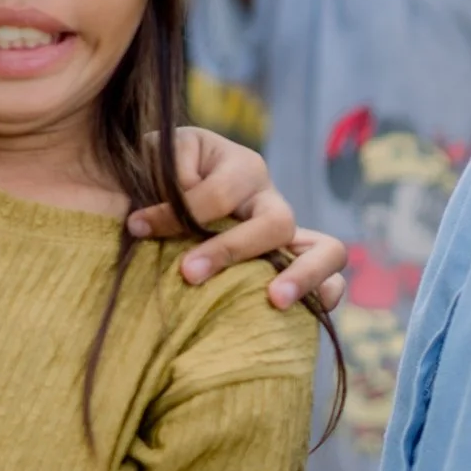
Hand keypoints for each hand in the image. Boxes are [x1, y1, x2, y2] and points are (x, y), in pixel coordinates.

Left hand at [128, 128, 348, 310]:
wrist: (165, 189)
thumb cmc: (161, 173)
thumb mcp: (157, 158)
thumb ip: (163, 168)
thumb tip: (180, 194)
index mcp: (240, 166)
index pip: (218, 194)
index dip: (175, 213)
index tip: (136, 226)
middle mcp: (271, 199)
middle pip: (276, 222)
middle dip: (231, 250)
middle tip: (189, 274)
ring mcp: (292, 234)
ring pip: (326, 250)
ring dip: (302, 275)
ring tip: (274, 301)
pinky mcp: (299, 266)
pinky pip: (333, 281)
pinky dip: (323, 295)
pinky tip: (293, 313)